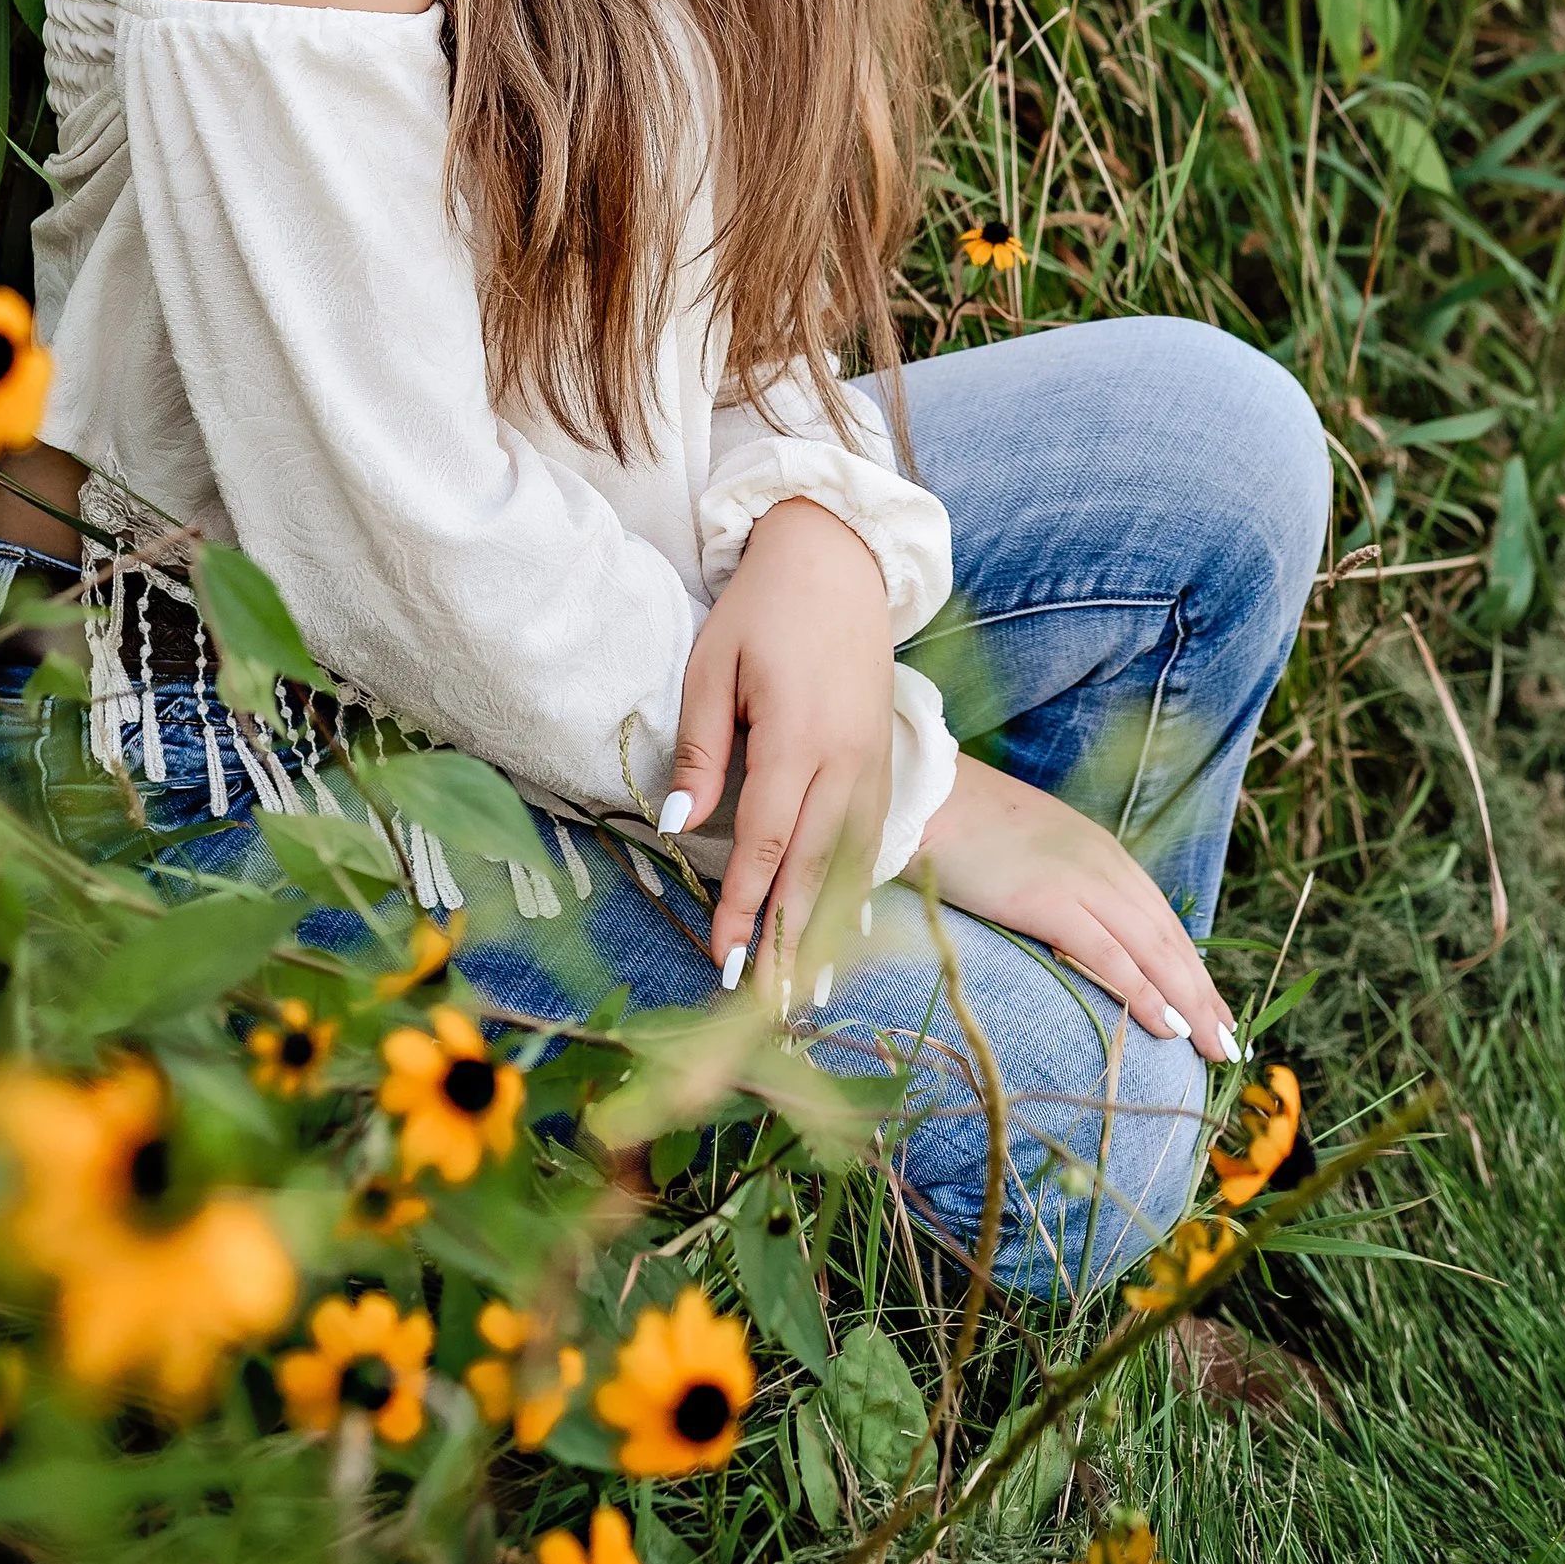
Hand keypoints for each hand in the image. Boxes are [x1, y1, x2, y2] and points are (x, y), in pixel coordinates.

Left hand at [665, 499, 894, 997]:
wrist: (839, 556)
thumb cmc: (763, 609)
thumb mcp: (713, 668)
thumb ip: (701, 752)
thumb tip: (679, 828)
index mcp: (799, 739)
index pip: (767, 844)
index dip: (745, 909)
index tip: (723, 961)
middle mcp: (847, 760)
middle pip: (816, 868)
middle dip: (792, 941)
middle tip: (770, 1006)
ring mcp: (875, 759)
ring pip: (853, 861)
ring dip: (831, 927)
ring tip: (815, 989)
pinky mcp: (885, 755)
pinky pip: (873, 836)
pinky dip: (857, 885)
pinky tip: (845, 923)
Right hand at [915, 753, 1240, 1064]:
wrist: (928, 796)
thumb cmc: (968, 826)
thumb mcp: (1034, 849)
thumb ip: (1063, 882)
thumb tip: (1075, 926)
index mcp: (1102, 853)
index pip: (1161, 920)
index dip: (1191, 968)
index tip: (1213, 1008)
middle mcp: (1105, 866)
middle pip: (1169, 939)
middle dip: (1203, 994)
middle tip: (1230, 1044)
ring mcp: (1081, 882)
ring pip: (1152, 950)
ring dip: (1188, 1001)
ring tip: (1213, 1045)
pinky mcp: (1050, 902)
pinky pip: (1109, 955)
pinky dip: (1142, 991)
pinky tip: (1166, 1025)